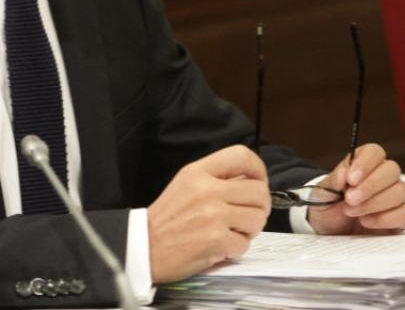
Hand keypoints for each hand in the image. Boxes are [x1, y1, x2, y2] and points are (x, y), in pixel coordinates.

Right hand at [146, 145, 271, 282]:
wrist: (145, 247)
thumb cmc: (166, 219)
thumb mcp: (186, 184)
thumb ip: (216, 178)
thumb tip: (250, 179)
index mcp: (197, 172)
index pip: (241, 156)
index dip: (258, 169)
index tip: (258, 181)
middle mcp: (207, 190)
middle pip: (258, 191)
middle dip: (259, 207)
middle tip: (248, 215)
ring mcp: (213, 215)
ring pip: (257, 218)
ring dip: (250, 229)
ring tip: (232, 231)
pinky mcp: (216, 240)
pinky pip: (245, 243)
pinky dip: (236, 249)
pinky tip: (221, 246)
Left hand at [307, 143, 404, 234]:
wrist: (330, 231)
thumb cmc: (328, 208)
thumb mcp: (321, 194)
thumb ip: (332, 182)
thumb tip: (343, 173)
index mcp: (363, 165)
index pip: (374, 152)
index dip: (365, 164)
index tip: (351, 179)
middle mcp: (382, 178)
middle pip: (391, 170)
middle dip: (370, 186)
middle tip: (350, 199)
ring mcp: (394, 197)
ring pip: (400, 191)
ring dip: (374, 203)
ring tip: (353, 212)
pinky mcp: (400, 217)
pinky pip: (404, 213)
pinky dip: (385, 218)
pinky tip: (367, 221)